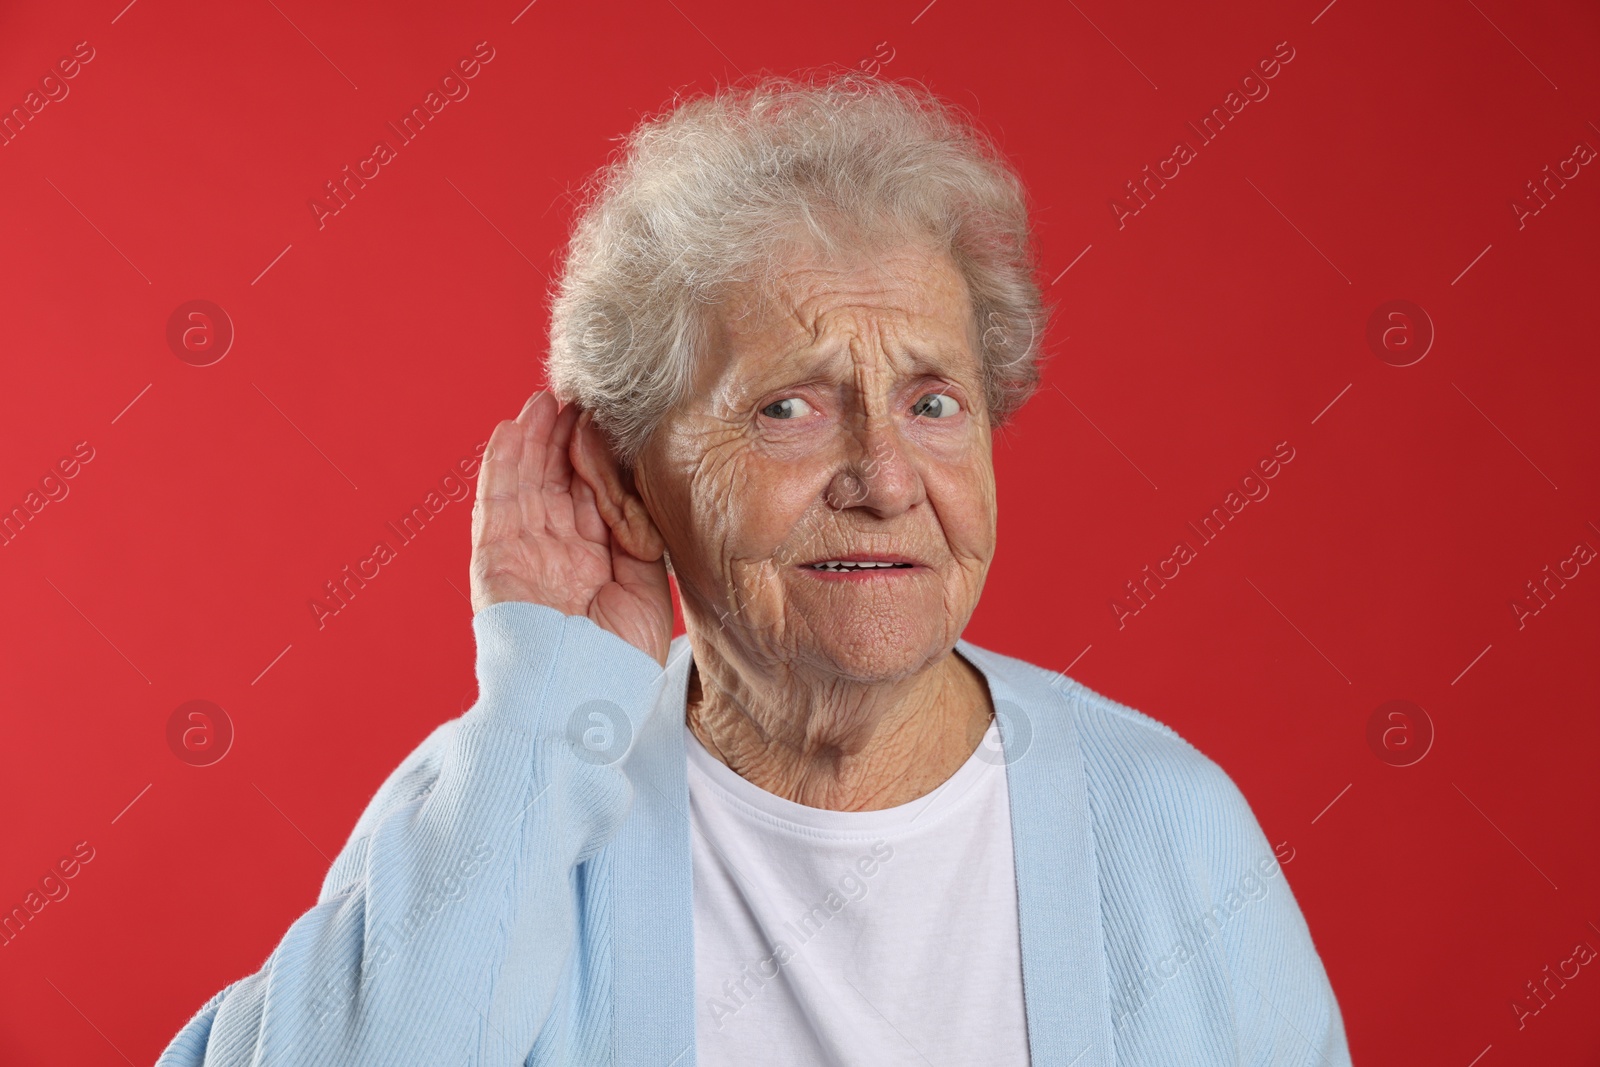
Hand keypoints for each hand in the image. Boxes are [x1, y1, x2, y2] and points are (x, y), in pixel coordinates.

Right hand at [470, 392, 673, 664]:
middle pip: (556, 481)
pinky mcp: (495, 559)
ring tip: (546, 399)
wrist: (582, 699)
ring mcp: (523, 553)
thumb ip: (636, 534)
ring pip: (525, 482)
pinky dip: (500, 464)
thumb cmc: (618, 659)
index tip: (608, 418)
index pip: (593, 495)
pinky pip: (495, 502)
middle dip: (564, 437)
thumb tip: (632, 482)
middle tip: (578, 394)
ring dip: (533, 439)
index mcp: (591, 561)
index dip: (598, 456)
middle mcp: (555, 552)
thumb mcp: (646, 586)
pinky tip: (511, 429)